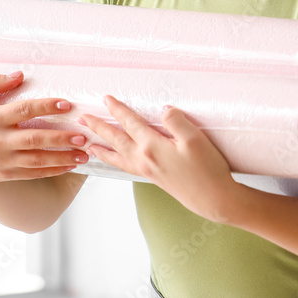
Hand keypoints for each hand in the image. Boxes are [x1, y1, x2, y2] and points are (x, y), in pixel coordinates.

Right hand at [0, 71, 88, 187]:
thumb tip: (19, 74)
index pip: (23, 110)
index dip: (46, 106)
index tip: (67, 104)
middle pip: (34, 138)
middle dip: (61, 137)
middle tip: (83, 135)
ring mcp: (1, 160)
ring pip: (37, 160)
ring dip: (63, 157)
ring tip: (84, 154)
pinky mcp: (5, 174)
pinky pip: (33, 173)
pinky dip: (53, 170)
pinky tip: (70, 166)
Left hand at [80, 95, 240, 222]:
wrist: (214, 199)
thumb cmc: (207, 169)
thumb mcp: (194, 139)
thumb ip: (176, 121)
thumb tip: (163, 109)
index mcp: (152, 146)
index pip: (129, 123)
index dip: (117, 109)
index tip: (106, 98)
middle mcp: (144, 159)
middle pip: (115, 139)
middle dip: (98, 127)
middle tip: (82, 118)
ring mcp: (147, 170)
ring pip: (117, 156)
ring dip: (101, 148)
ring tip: (88, 145)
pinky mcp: (153, 178)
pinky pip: (125, 167)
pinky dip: (114, 162)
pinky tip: (115, 160)